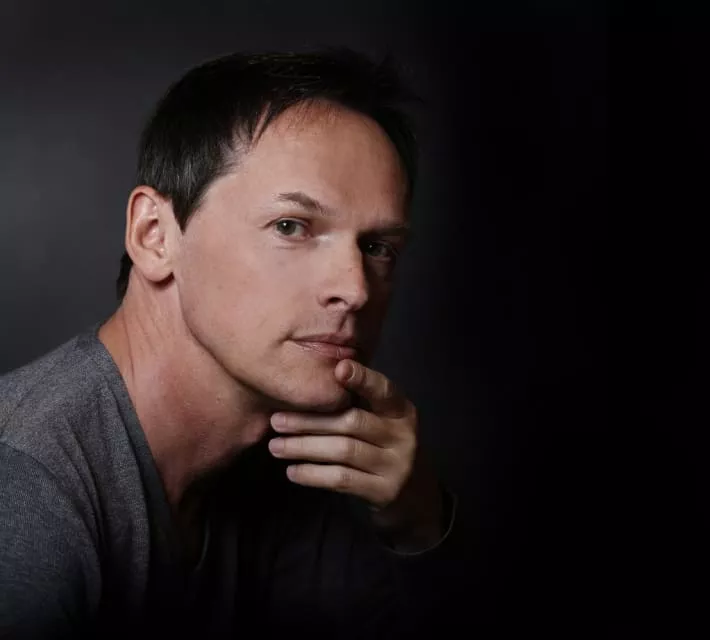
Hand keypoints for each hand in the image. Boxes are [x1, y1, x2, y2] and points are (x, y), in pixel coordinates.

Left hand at [268, 360, 443, 549]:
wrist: (415, 497)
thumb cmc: (386, 450)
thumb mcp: (384, 423)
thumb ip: (360, 404)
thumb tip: (313, 382)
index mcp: (402, 411)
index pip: (383, 390)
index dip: (363, 378)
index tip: (338, 369)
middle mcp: (403, 435)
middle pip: (352, 421)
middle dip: (310, 421)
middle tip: (277, 421)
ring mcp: (396, 465)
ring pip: (343, 450)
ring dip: (304, 448)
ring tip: (276, 447)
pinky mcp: (384, 491)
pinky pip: (342, 479)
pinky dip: (314, 474)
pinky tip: (293, 471)